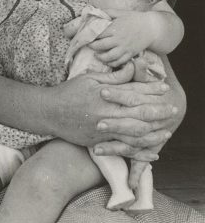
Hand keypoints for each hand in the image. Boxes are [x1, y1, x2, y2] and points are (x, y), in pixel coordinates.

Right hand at [49, 62, 183, 151]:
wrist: (49, 112)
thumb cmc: (69, 91)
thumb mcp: (90, 78)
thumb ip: (113, 77)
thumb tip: (132, 68)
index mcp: (105, 95)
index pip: (133, 92)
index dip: (150, 91)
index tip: (164, 89)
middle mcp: (106, 113)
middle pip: (138, 114)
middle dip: (158, 112)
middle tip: (172, 110)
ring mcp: (103, 130)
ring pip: (134, 134)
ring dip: (153, 134)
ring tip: (166, 132)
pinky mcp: (99, 142)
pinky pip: (123, 150)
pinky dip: (139, 152)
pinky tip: (151, 153)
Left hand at [89, 10, 157, 65]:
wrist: (151, 28)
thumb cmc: (135, 19)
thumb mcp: (121, 12)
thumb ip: (108, 12)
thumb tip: (95, 11)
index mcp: (115, 28)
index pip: (98, 34)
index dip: (91, 35)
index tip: (87, 36)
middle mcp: (119, 39)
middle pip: (101, 46)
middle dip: (93, 46)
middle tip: (89, 45)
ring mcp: (125, 48)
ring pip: (109, 57)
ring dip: (100, 57)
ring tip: (96, 55)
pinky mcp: (130, 54)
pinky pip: (119, 62)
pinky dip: (112, 63)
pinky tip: (107, 61)